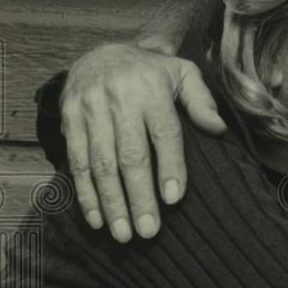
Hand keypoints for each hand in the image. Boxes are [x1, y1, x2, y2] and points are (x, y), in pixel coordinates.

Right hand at [60, 43, 225, 241]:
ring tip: (124, 234)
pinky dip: (85, 194)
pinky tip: (97, 219)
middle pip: (130, 155)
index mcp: (152, 89)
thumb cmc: (153, 72)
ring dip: (112, 203)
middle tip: (149, 231)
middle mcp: (119, 99)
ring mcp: (90, 110)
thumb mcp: (183, 74)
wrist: (102, 53)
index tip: (174, 200)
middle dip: (139, 197)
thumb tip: (218, 129)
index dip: (169, 167)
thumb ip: (201, 101)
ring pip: (101, 164)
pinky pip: (76, 161)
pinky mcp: (69, 119)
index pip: (164, 133)